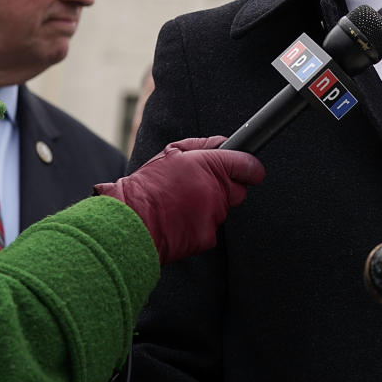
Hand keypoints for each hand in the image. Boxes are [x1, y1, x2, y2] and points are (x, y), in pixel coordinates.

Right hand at [95, 136, 264, 261]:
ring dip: (208, 207)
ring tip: (180, 205)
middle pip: (238, 191)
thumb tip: (224, 143)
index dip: (251, 168)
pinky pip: (210, 229)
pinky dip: (198, 226)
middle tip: (199, 188)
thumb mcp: (170, 154)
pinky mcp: (207, 237)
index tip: (251, 171)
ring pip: (221, 210)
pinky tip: (178, 221)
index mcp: (210, 166)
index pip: (248, 166)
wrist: (130, 222)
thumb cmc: (147, 186)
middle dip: (225, 189)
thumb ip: (202, 146)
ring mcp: (213, 215)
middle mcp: (216, 191)